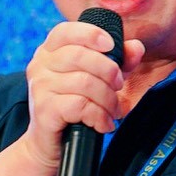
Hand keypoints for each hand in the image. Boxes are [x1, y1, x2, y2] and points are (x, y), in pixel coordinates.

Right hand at [21, 20, 145, 168]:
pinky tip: (103, 123)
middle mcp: (40, 65)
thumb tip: (136, 47)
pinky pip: (80, 105)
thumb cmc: (75, 106)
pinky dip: (99, 115)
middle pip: (80, 56)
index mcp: (51, 51)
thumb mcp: (100, 79)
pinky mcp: (44, 109)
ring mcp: (40, 87)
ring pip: (84, 82)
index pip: (66, 31)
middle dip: (109, 71)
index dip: (91, 34)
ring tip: (112, 110)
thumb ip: (119, 60)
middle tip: (118, 87)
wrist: (51, 144)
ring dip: (107, 99)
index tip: (111, 46)